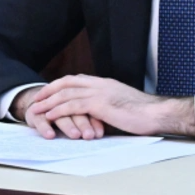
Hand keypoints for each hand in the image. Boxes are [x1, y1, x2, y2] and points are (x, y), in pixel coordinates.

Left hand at [27, 74, 194, 138]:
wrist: (157, 113)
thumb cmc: (144, 113)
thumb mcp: (122, 104)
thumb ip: (107, 105)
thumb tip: (97, 114)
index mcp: (105, 83)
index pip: (76, 79)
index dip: (60, 84)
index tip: (49, 90)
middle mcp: (99, 84)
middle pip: (67, 82)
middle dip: (49, 90)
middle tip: (37, 98)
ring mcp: (99, 92)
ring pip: (66, 93)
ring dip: (49, 101)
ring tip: (37, 109)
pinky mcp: (100, 104)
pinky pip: (73, 105)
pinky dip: (59, 109)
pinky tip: (50, 115)